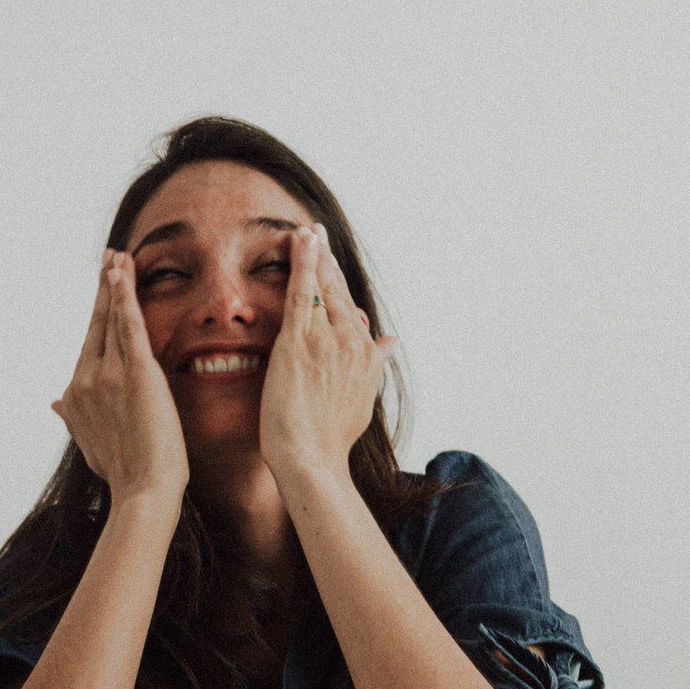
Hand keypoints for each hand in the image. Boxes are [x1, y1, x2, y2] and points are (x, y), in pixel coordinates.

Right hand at [51, 250, 189, 504]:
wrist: (143, 490)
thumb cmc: (126, 473)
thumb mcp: (90, 443)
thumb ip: (73, 418)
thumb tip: (53, 403)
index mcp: (77, 393)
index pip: (90, 343)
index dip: (98, 313)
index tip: (103, 288)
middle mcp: (85, 379)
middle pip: (96, 323)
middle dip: (104, 287)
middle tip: (109, 256)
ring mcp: (107, 374)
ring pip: (110, 318)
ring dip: (114, 282)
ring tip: (118, 255)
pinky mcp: (135, 372)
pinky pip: (127, 324)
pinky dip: (124, 295)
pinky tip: (123, 271)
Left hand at [259, 224, 399, 486]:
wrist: (312, 458)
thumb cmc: (329, 438)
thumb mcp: (362, 398)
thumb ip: (375, 364)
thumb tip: (389, 339)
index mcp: (366, 354)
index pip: (350, 309)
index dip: (338, 283)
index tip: (330, 263)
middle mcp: (352, 342)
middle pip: (338, 291)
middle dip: (328, 259)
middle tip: (317, 230)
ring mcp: (327, 340)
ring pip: (321, 287)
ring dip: (314, 253)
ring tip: (306, 230)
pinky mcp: (300, 342)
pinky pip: (301, 293)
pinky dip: (303, 264)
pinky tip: (300, 241)